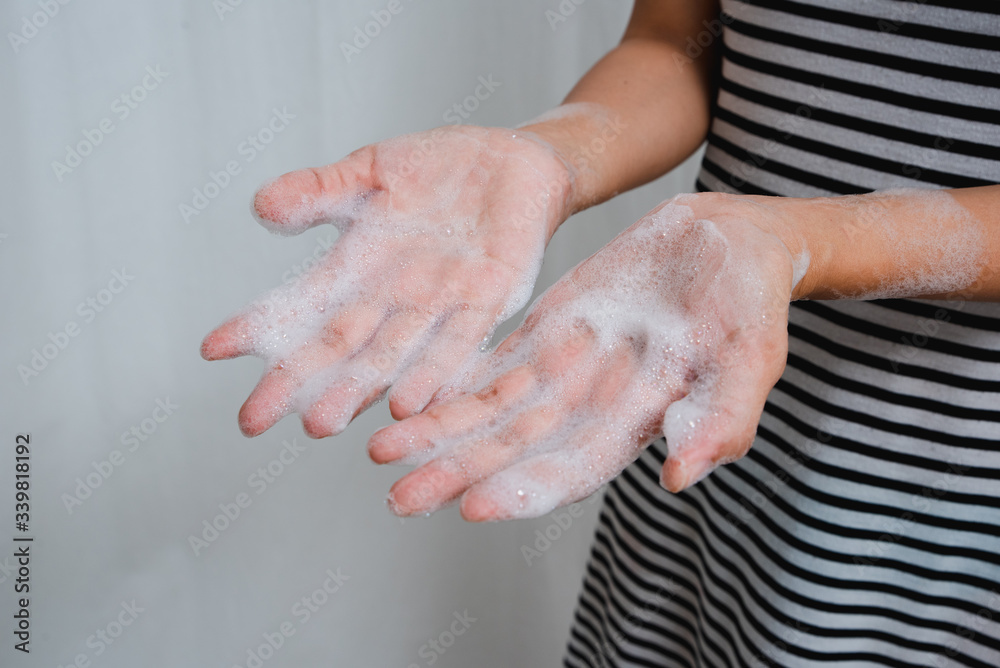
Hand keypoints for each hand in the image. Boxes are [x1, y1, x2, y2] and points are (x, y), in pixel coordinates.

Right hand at [201, 126, 572, 437]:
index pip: (299, 303)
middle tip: (253, 419)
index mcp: (358, 267)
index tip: (212, 350)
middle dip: (296, 382)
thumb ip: (320, 192)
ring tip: (321, 422)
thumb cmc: (440, 168)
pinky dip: (434, 371)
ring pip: (391, 355)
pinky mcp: (489, 299)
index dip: (258, 326)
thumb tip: (261, 207)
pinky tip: (409, 404)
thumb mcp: (370, 172)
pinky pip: (459, 341)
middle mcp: (392, 297)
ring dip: (356, 390)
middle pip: (336, 346)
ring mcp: (438, 303)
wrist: (516, 162)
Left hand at [368, 193, 799, 519]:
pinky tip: (408, 394)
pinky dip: (450, 381)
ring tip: (384, 450)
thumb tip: (680, 477)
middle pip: (513, 449)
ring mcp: (563, 369)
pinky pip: (490, 363)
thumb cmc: (751, 299)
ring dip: (439, 433)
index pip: (571, 468)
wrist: (732, 239)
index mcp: (638, 420)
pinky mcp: (545, 332)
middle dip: (458, 473)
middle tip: (398, 495)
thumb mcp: (751, 353)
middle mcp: (590, 405)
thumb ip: (722, 415)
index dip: (522, 489)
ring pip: (490, 411)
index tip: (469, 505)